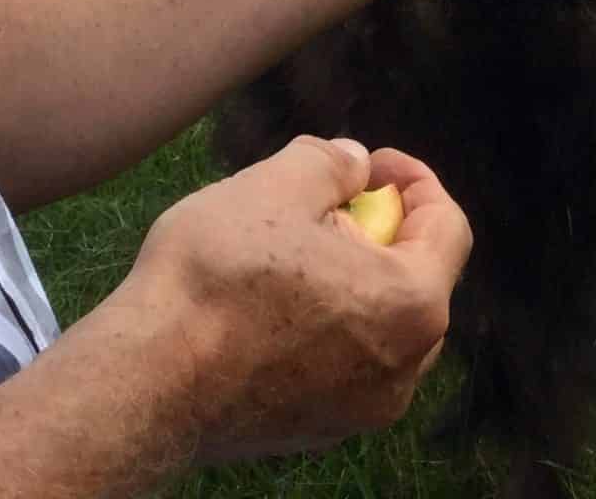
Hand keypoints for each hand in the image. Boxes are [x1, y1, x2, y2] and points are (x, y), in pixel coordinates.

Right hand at [113, 136, 469, 465]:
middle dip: (381, 233)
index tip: (369, 164)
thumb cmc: (216, 277)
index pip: (448, 226)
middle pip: (418, 280)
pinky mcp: (318, 432)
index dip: (412, 179)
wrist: (147, 382)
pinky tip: (266, 307)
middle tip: (324, 207)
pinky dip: (324, 329)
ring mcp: (361, 410)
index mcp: (411, 304)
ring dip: (351, 283)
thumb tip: (354, 162)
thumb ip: (331, 162)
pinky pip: (343, 366)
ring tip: (290, 256)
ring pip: (380, 328)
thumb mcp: (274, 185)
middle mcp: (403, 369)